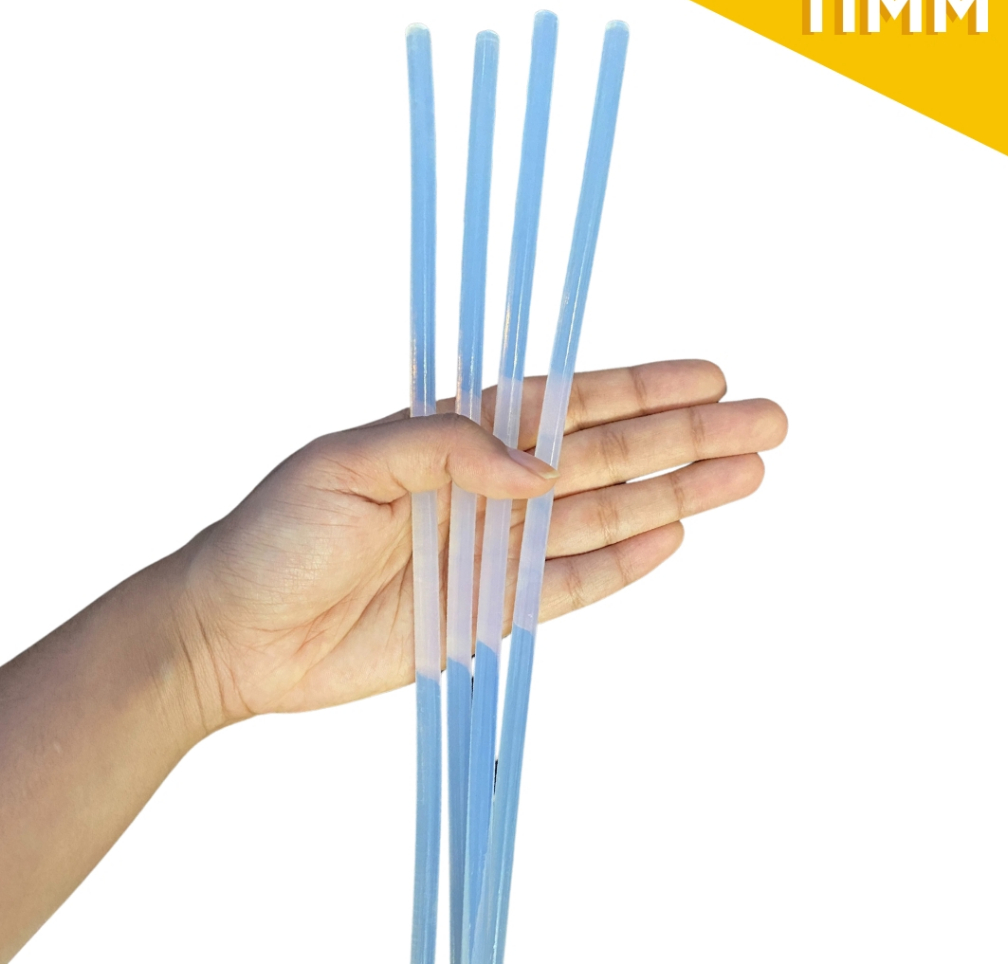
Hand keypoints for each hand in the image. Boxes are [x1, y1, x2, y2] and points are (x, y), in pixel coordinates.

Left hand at [180, 360, 786, 727]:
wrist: (237, 634)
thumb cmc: (278, 534)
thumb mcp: (347, 465)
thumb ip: (447, 452)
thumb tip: (540, 468)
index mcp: (457, 437)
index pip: (566, 403)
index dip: (639, 388)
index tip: (709, 375)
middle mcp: (490, 487)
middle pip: (609, 455)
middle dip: (688, 436)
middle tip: (768, 421)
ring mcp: (498, 550)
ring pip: (608, 515)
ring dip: (679, 493)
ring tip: (749, 474)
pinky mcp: (492, 612)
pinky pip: (573, 585)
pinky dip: (625, 564)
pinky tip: (678, 534)